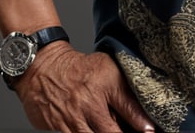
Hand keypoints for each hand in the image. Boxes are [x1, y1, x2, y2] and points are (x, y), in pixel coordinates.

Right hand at [14, 41, 155, 132]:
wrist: (44, 68)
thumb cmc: (80, 70)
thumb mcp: (108, 72)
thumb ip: (127, 95)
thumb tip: (146, 121)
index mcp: (104, 86)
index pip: (129, 108)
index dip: (142, 123)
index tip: (150, 131)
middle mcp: (88, 104)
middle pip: (111, 132)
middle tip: (127, 132)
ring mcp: (71, 118)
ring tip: (109, 131)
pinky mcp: (57, 128)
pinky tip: (91, 131)